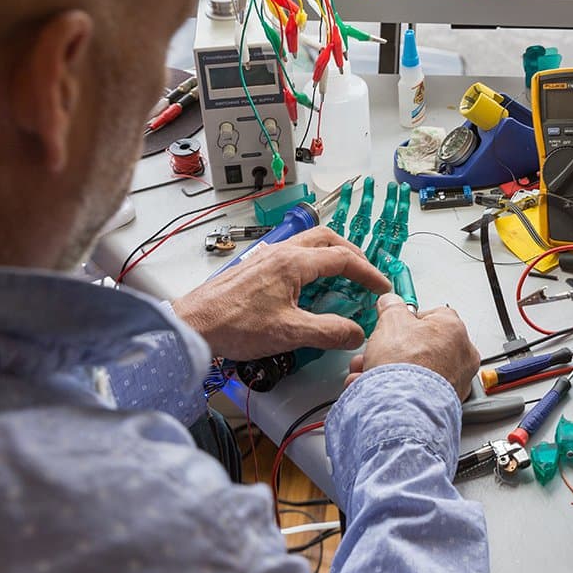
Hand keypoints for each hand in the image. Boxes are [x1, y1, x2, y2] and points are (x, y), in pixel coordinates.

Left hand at [172, 227, 390, 359]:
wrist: (192, 326)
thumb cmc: (233, 326)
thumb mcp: (289, 333)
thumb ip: (328, 332)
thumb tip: (355, 332)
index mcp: (293, 263)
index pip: (343, 259)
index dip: (368, 272)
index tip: (380, 287)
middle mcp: (280, 252)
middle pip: (327, 239)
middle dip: (352, 253)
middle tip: (365, 272)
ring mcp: (266, 257)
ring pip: (308, 242)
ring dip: (330, 253)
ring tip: (342, 273)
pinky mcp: (255, 267)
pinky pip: (292, 253)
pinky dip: (311, 261)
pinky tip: (308, 283)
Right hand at [344, 294, 478, 399]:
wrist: (404, 408)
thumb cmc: (406, 365)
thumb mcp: (391, 321)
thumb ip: (392, 306)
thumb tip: (390, 302)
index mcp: (455, 329)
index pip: (433, 315)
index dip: (408, 320)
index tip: (393, 326)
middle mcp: (462, 356)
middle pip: (423, 345)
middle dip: (394, 349)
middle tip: (378, 352)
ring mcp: (456, 382)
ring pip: (417, 371)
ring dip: (391, 371)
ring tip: (369, 373)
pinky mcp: (444, 404)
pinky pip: (417, 392)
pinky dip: (398, 390)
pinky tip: (376, 390)